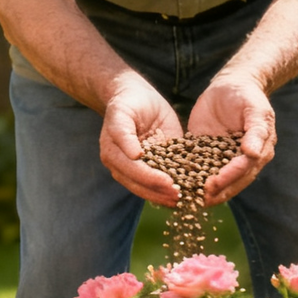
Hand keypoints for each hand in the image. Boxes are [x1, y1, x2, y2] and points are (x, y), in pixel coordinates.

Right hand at [101, 74, 183, 206]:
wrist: (134, 97)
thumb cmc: (129, 102)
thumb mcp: (123, 112)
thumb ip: (124, 133)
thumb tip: (134, 155)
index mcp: (113, 153)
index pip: (134, 171)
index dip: (151, 178)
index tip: (170, 183)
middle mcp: (121, 166)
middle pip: (140, 185)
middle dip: (160, 192)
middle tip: (180, 196)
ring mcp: (133, 170)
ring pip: (147, 190)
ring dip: (164, 197)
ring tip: (183, 200)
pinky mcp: (147, 168)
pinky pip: (156, 184)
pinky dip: (168, 191)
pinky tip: (184, 195)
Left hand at [189, 72, 274, 204]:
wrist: (230, 85)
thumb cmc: (246, 94)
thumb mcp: (254, 108)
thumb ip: (256, 130)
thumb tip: (253, 154)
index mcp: (259, 150)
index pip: (244, 168)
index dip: (229, 177)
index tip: (214, 184)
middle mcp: (244, 159)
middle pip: (233, 181)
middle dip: (217, 191)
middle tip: (200, 198)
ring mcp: (226, 159)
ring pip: (219, 180)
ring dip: (206, 191)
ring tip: (189, 199)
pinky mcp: (209, 154)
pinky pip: (202, 169)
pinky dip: (193, 179)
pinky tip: (179, 186)